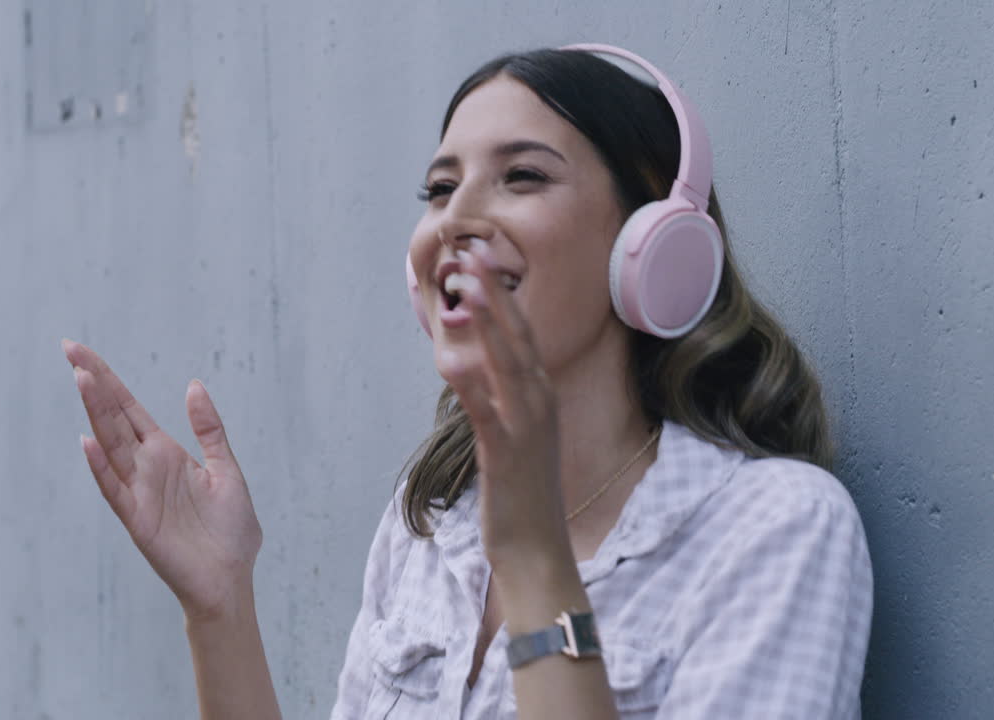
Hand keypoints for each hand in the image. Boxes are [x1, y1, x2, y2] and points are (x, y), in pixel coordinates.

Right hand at [63, 340, 262, 620]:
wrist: (231, 578)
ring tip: (82, 379)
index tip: (81, 353)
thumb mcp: (227, 469)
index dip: (108, 381)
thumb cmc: (231, 530)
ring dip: (97, 413)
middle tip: (70, 350)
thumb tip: (193, 385)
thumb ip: (209, 430)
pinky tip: (89, 442)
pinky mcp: (138, 519)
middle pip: (115, 418)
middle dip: (95, 385)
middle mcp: (148, 467)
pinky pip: (115, 489)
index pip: (130, 410)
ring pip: (111, 445)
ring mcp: (140, 492)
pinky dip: (101, 467)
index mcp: (168, 453)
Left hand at [438, 241, 570, 572]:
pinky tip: (452, 360)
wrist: (538, 547)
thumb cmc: (524, 492)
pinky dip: (470, 384)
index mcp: (541, 394)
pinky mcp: (507, 454)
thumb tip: (473, 364)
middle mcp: (540, 401)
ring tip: (469, 284)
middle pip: (517, 335)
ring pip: (507, 362)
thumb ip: (498, 397)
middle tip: (471, 251)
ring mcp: (527, 426)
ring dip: (488, 321)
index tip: (480, 258)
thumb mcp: (514, 434)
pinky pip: (486, 411)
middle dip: (494, 291)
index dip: (501, 293)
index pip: (522, 332)